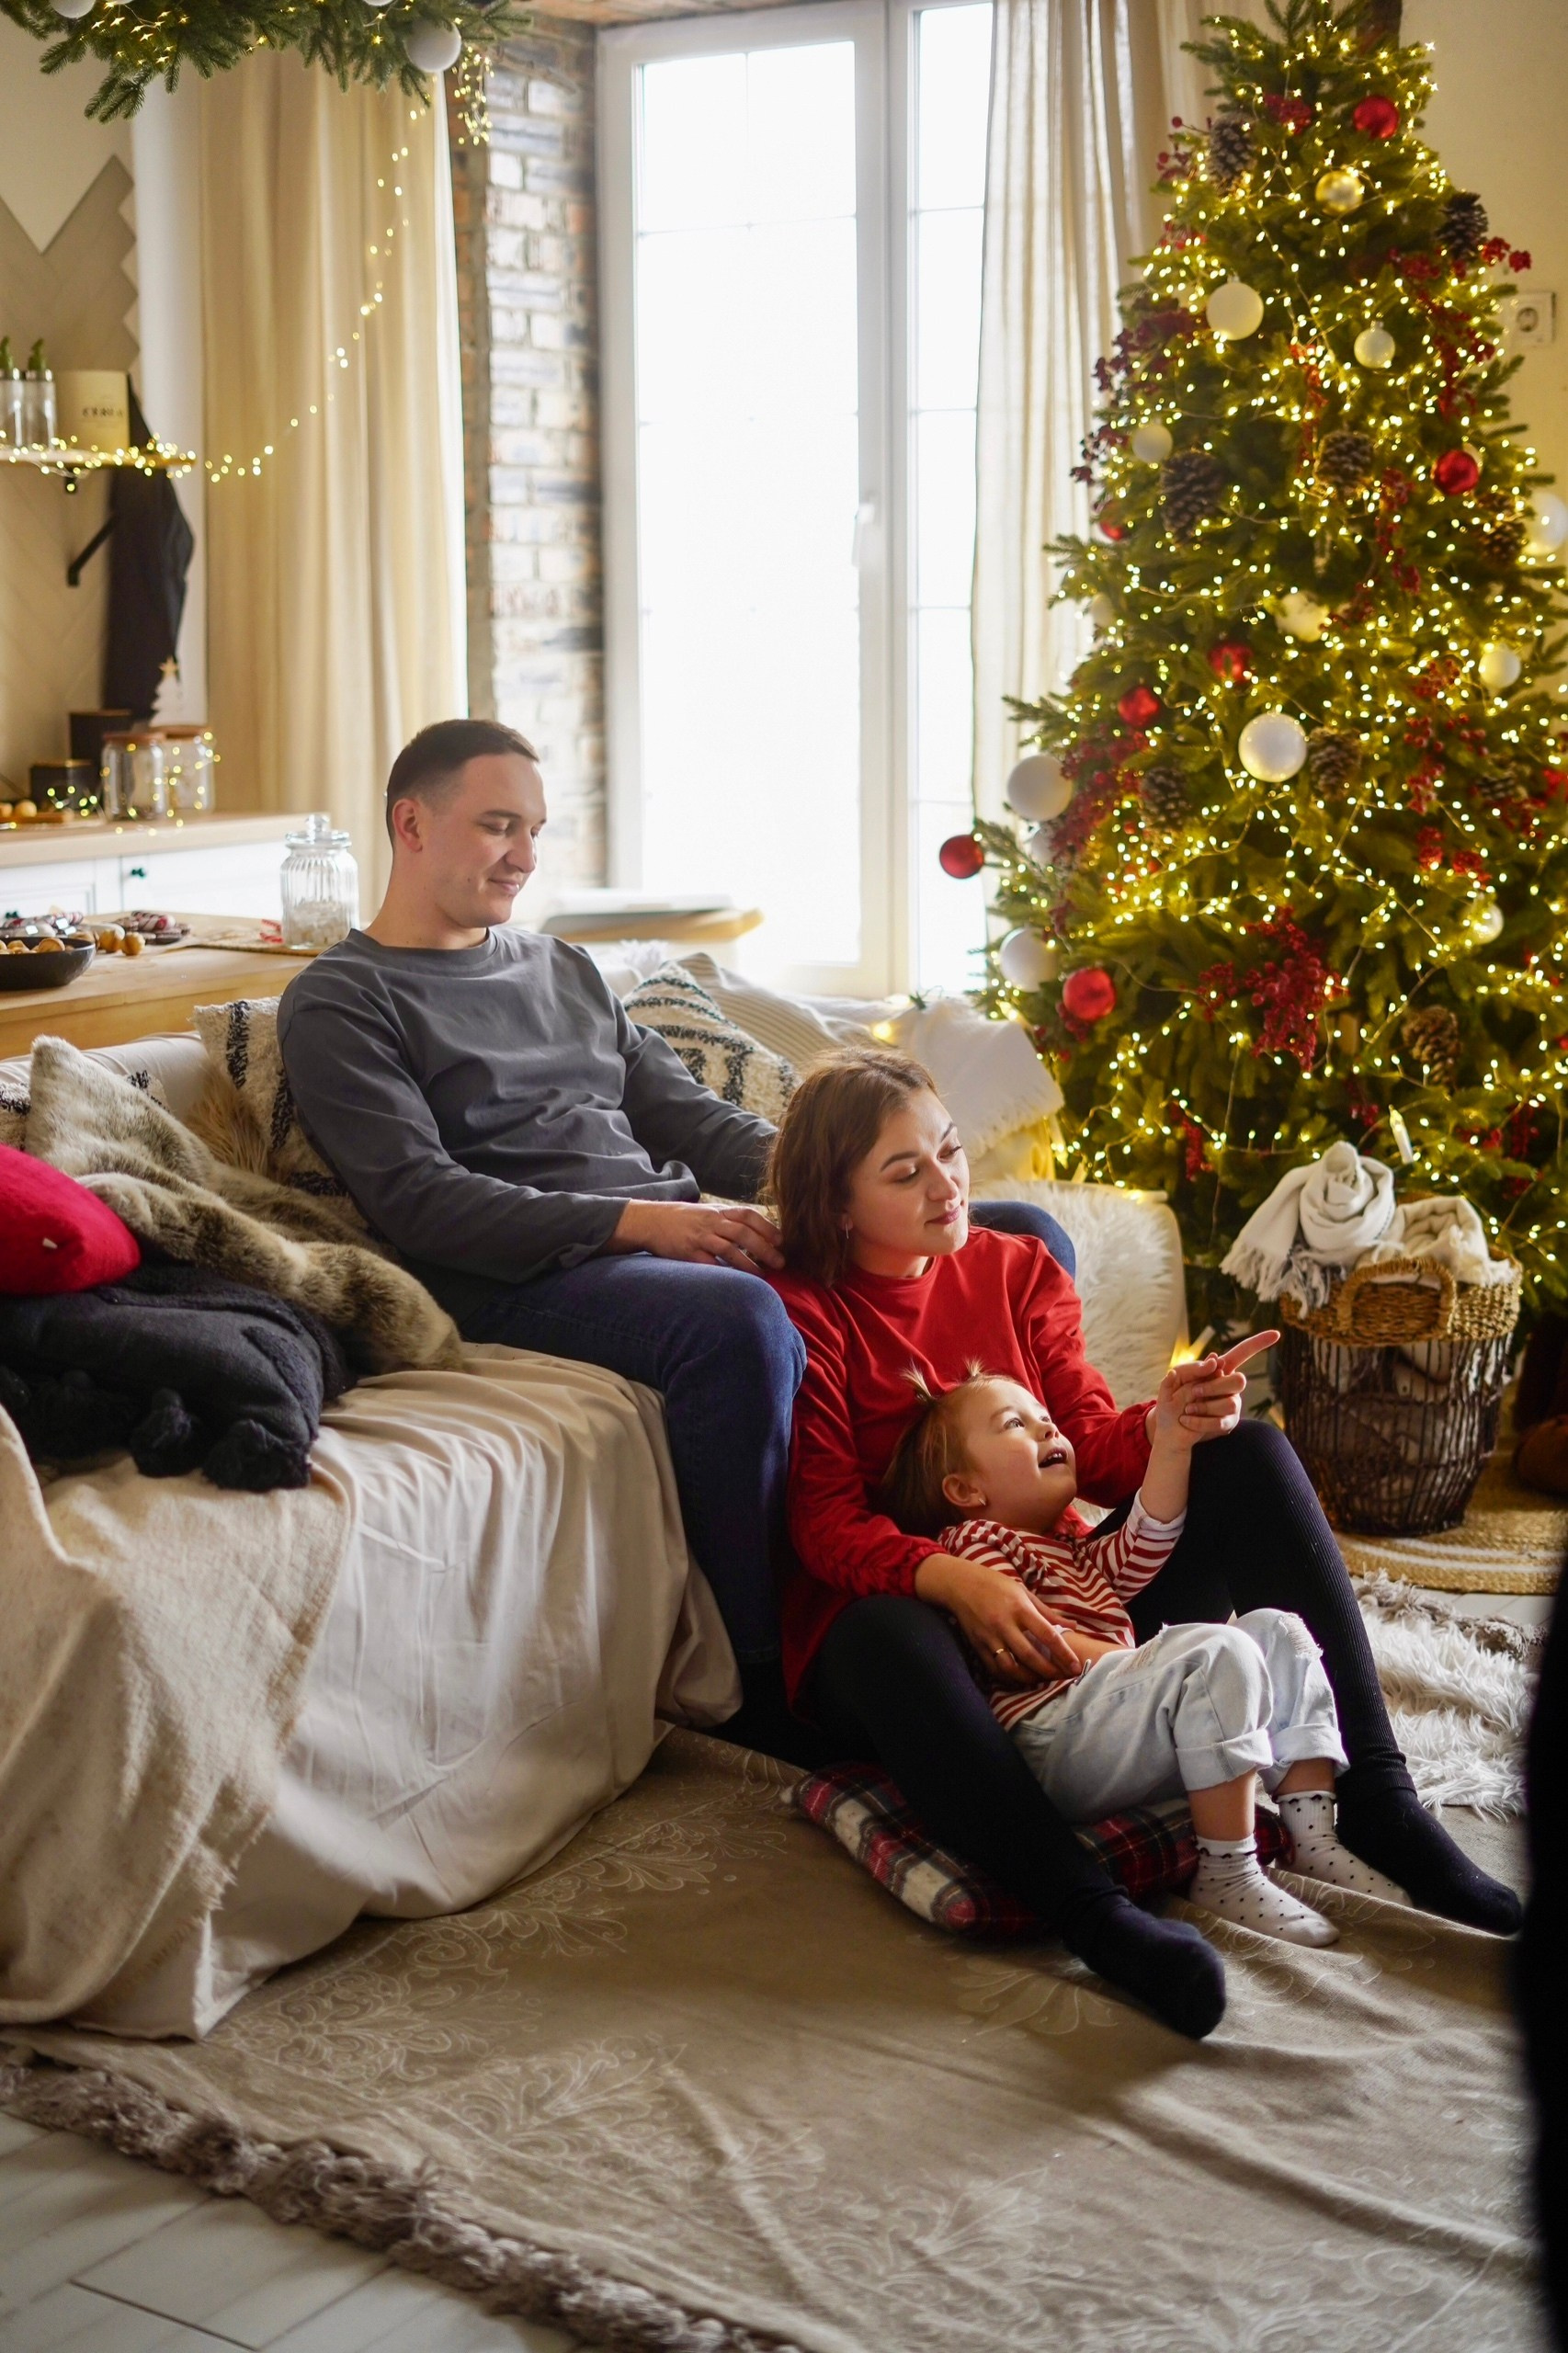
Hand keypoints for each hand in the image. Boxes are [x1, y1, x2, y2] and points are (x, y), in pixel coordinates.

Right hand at [610, 1199, 783, 1271]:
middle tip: (780, 1262)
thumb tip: (755, 1232)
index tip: (781, 1241)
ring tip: (762, 1276)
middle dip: (764, 1248)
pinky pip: (709, 1264)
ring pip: (729, 1250)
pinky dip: (723, 1273)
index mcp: (718, 1211)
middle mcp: (711, 1222)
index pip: (748, 1215)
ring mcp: (699, 1237)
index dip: (767, 1227)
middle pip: (743, 1234)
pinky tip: (735, 1282)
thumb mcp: (707, 1211)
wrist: (649, 1220)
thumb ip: (728, 1219)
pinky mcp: (687, 1253)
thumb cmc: (682, 1218)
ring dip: (748, 1264)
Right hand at [914, 1552, 1082, 1687]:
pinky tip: (1020, 1679)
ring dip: (1029, 1678)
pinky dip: (1008, 1678)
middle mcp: (1005, 1624)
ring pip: (1011, 1667)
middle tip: (1063, 1678)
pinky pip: (994, 1669)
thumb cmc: (996, 1585)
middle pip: (1031, 1656)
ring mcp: (989, 1637)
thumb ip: (1048, 1612)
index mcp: (1020, 1609)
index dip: (1064, 1654)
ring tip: (1042, 1680)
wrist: (960, 1584)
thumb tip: (1073, 1625)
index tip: (1076, 1667)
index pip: (1048, 1635)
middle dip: (1050, 1671)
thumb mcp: (1024, 1592)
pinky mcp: (977, 1646)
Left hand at [1150, 1331, 1279, 1446]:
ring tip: (1188, 1408)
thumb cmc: (1173, 1399)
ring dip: (1206, 1405)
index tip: (1276, 1334)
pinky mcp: (1228, 1423)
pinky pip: (1221, 1422)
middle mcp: (1231, 1386)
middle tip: (1195, 1391)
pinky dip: (1200, 1421)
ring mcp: (1232, 1405)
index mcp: (1220, 1369)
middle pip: (1239, 1380)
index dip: (1259, 1343)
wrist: (1171, 1428)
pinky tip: (1186, 1420)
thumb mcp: (1175, 1379)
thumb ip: (1191, 1368)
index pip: (1242, 1352)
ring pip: (1231, 1402)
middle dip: (1214, 1386)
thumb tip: (1214, 1359)